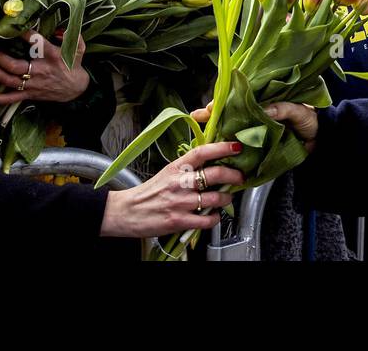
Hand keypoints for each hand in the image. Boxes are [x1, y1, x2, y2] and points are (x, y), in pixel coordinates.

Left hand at [0, 30, 89, 104]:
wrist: (75, 89)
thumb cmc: (73, 65)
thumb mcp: (78, 48)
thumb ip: (72, 35)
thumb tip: (59, 29)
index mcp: (51, 56)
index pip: (36, 43)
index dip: (24, 34)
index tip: (14, 26)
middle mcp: (39, 71)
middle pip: (14, 65)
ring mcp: (32, 84)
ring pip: (7, 80)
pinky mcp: (28, 94)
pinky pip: (8, 99)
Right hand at [100, 141, 243, 237]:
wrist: (126, 212)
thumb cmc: (150, 193)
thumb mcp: (168, 172)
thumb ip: (188, 168)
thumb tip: (213, 163)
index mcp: (176, 167)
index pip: (202, 152)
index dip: (222, 148)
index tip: (236, 146)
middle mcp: (179, 183)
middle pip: (215, 174)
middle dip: (234, 175)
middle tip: (240, 177)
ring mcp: (180, 202)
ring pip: (215, 198)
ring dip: (226, 199)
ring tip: (226, 199)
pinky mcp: (179, 221)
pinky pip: (207, 220)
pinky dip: (215, 218)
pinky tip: (212, 215)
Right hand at [191, 102, 318, 151]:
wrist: (322, 140)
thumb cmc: (311, 121)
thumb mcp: (299, 112)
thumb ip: (284, 109)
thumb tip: (266, 110)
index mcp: (265, 102)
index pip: (238, 99)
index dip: (222, 102)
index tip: (209, 108)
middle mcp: (258, 114)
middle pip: (230, 114)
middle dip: (212, 116)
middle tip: (197, 118)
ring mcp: (258, 130)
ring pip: (232, 129)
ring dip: (217, 132)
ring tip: (202, 136)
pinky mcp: (261, 146)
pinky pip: (242, 146)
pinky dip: (229, 148)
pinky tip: (217, 151)